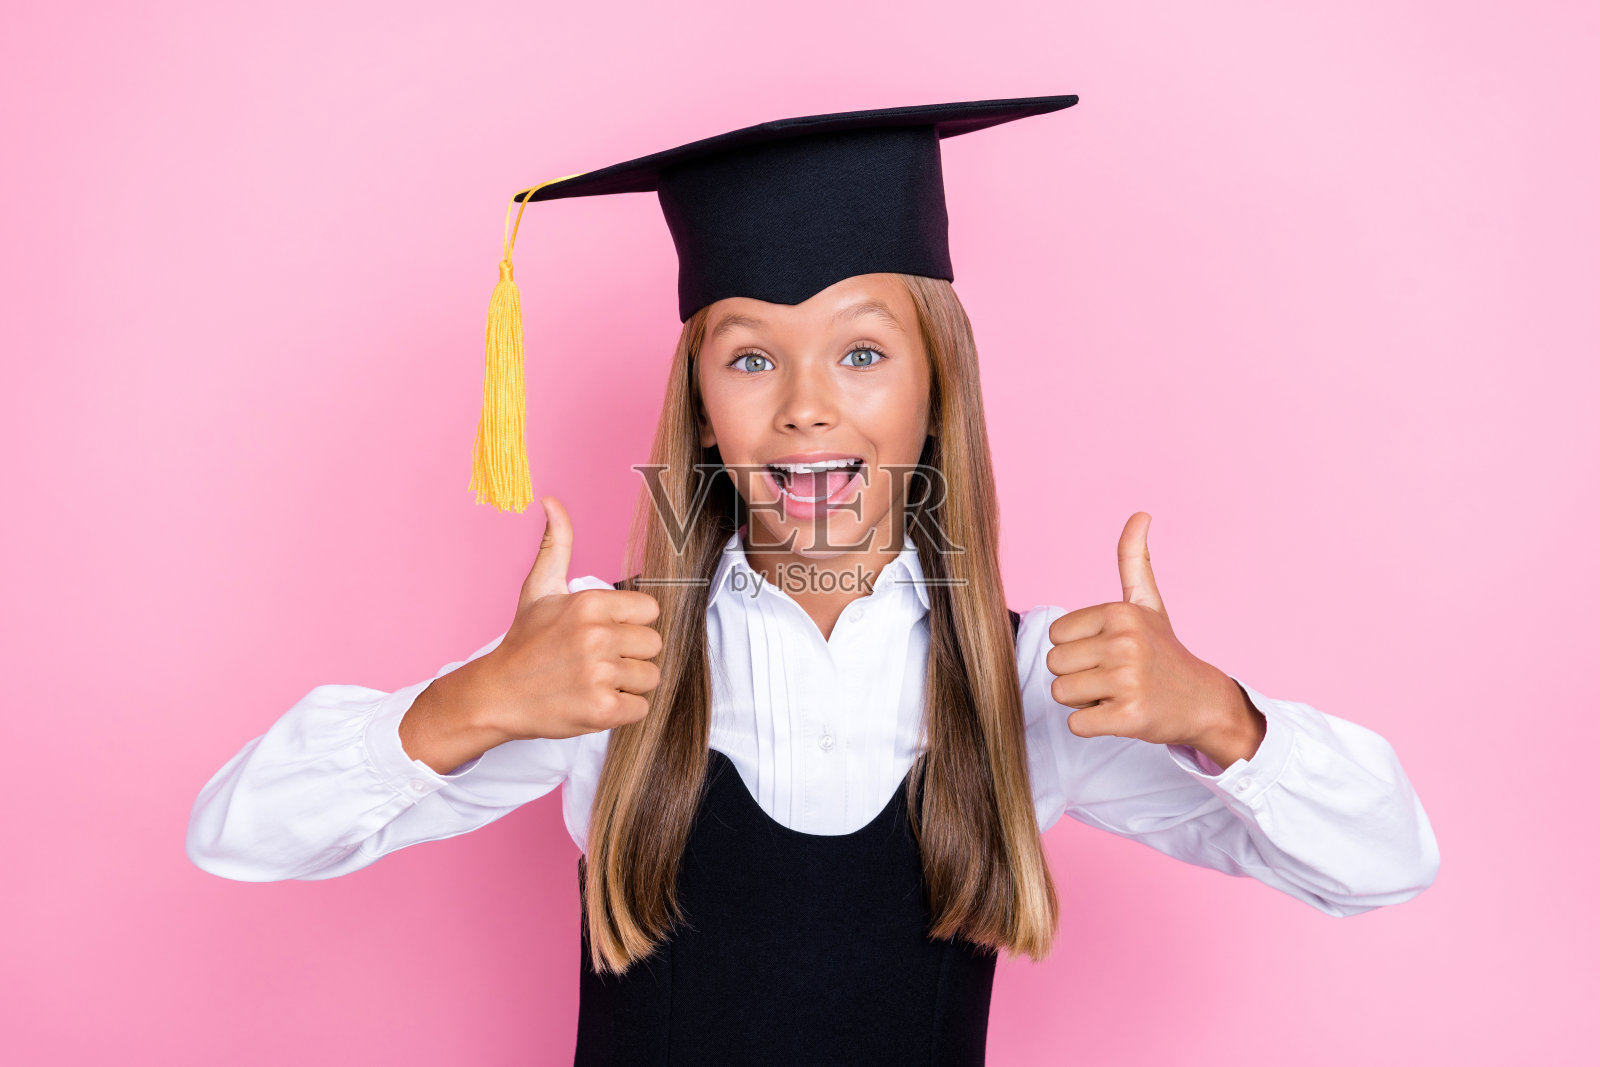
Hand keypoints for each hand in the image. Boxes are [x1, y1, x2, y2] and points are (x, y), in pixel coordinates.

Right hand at [468, 496, 663, 741]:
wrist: (496, 695)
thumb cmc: (524, 642)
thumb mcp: (539, 589)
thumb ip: (556, 544)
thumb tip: (552, 500)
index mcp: (590, 603)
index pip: (650, 610)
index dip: (631, 623)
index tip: (606, 632)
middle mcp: (596, 636)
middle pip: (654, 644)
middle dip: (632, 654)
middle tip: (599, 659)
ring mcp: (599, 674)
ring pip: (650, 677)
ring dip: (628, 683)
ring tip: (595, 680)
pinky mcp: (601, 709)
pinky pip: (641, 707)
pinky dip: (623, 709)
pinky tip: (595, 700)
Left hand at [1045, 513, 1262, 764]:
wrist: (1202, 701)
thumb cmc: (1164, 651)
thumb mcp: (1148, 603)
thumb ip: (1134, 559)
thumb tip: (1141, 513)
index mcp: (1120, 613)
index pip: (1056, 635)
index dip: (1077, 648)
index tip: (1109, 652)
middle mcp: (1125, 642)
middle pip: (1054, 664)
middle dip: (1078, 675)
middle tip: (1114, 676)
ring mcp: (1127, 680)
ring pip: (1061, 693)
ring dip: (1084, 700)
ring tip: (1117, 693)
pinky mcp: (1128, 716)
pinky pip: (1076, 723)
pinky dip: (1092, 724)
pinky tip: (1120, 714)